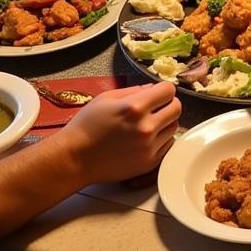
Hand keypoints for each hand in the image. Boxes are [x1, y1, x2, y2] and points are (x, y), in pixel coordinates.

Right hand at [60, 82, 181, 184]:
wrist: (74, 158)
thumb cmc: (86, 125)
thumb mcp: (106, 98)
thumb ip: (133, 90)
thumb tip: (153, 88)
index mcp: (135, 107)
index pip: (168, 90)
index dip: (163, 89)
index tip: (157, 93)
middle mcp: (146, 127)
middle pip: (176, 108)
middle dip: (167, 104)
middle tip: (155, 107)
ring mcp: (149, 147)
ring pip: (174, 126)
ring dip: (165, 122)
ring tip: (148, 124)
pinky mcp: (149, 163)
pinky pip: (168, 145)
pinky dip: (162, 139)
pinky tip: (147, 139)